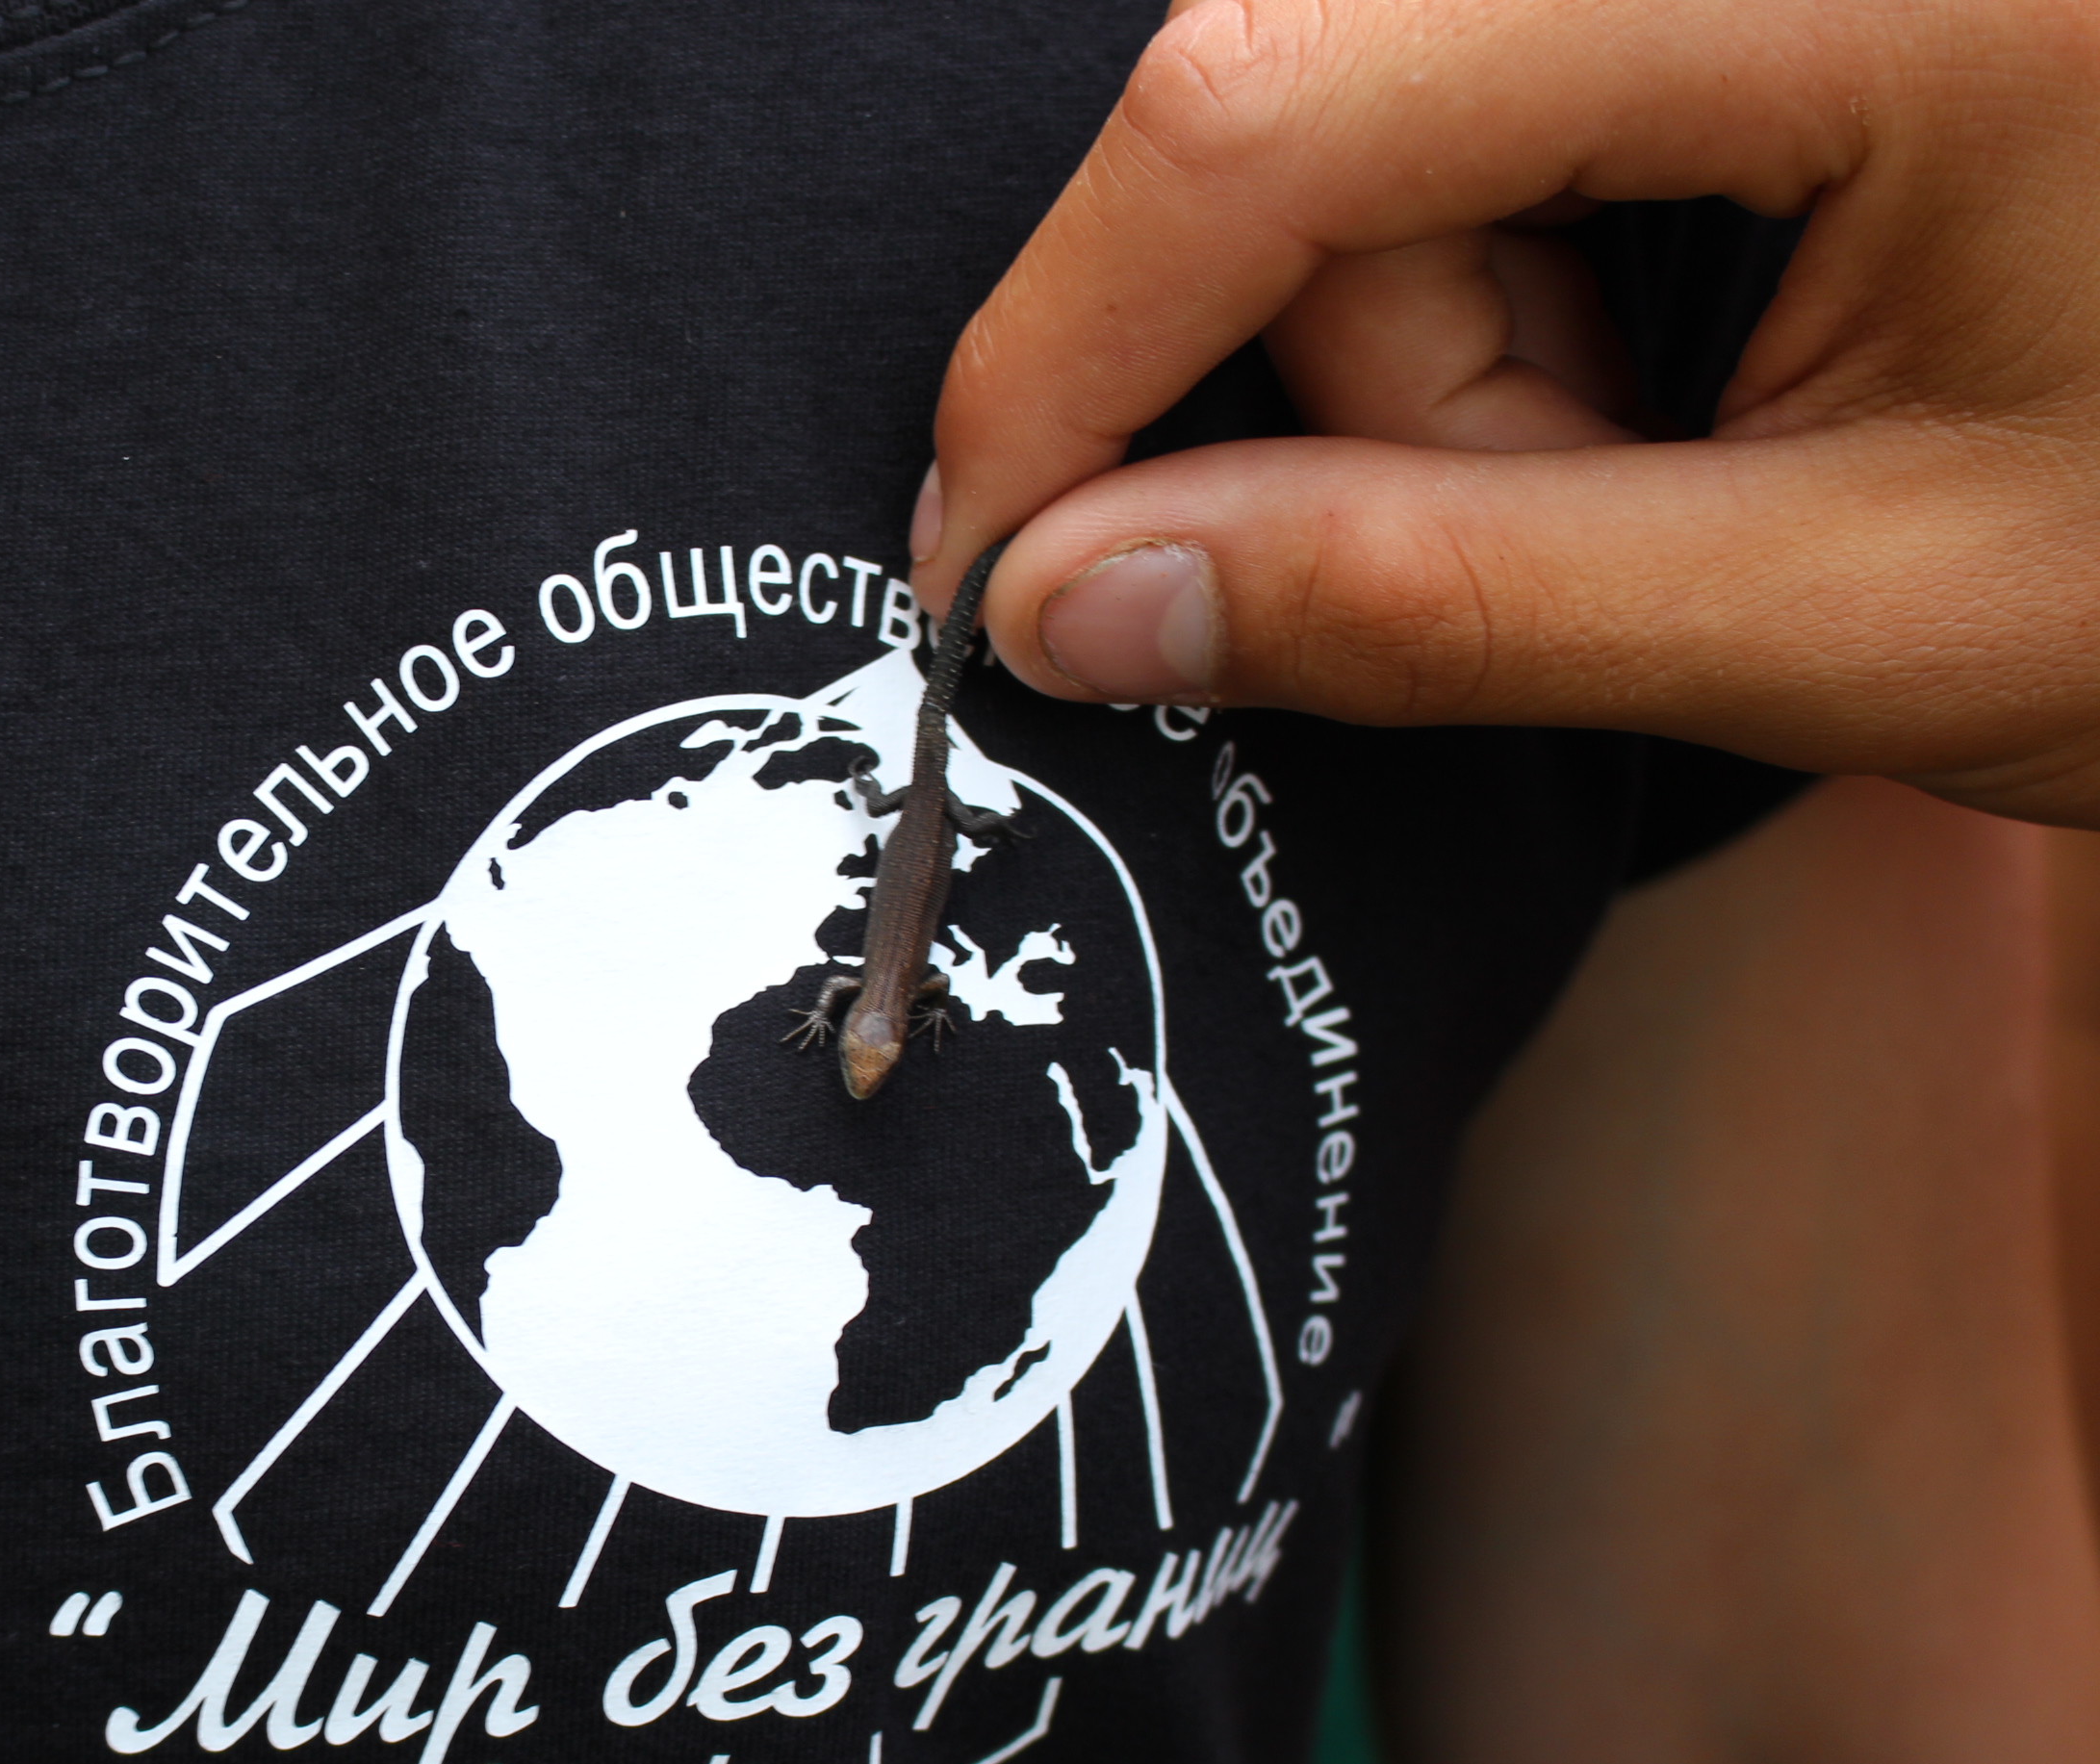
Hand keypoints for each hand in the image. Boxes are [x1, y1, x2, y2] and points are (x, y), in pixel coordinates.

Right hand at [912, 0, 2099, 826]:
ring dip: (1476, 316)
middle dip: (1392, 362)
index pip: (1289, 97)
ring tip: (1710, 440)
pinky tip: (1706, 327)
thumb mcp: (1873, 615)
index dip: (1073, 337)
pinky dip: (1538, 231)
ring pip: (1400, 70)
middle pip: (1334, 74)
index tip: (983, 560)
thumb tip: (1070, 598)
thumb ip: (1444, 601)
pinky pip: (1503, 56)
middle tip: (1611, 524)